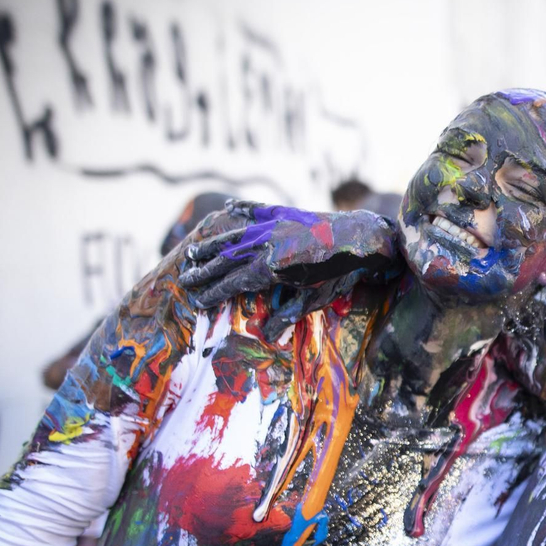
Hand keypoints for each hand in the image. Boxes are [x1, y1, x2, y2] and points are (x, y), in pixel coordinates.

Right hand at [179, 202, 404, 307]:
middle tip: (184, 279)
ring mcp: (273, 226)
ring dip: (213, 244)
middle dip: (204, 271)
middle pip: (226, 260)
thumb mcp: (313, 299)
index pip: (232, 283)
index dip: (213, 292)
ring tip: (194, 250)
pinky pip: (258, 210)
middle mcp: (265, 244)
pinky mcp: (285, 213)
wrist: (362, 239)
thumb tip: (266, 337)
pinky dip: (242, 209)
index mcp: (269, 268)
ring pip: (235, 235)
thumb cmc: (339, 275)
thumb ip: (287, 314)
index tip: (196, 300)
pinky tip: (229, 208)